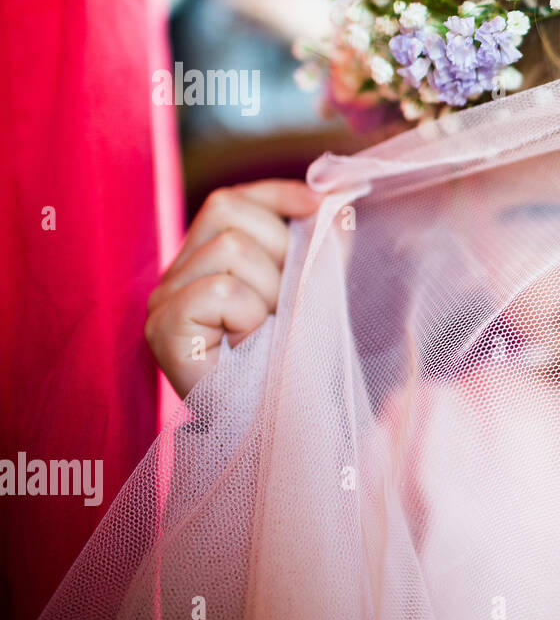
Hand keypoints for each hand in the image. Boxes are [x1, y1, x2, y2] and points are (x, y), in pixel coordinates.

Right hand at [146, 180, 320, 396]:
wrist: (287, 425)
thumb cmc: (298, 361)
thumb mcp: (315, 290)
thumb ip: (321, 244)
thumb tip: (336, 196)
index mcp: (207, 262)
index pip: (231, 201)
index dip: (277, 194)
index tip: (321, 204)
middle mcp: (176, 277)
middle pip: (228, 212)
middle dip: (279, 251)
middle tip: (285, 303)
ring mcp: (163, 301)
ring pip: (231, 248)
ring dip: (269, 291)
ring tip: (264, 331)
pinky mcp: (162, 328)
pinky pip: (221, 290)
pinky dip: (249, 316)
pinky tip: (246, 345)